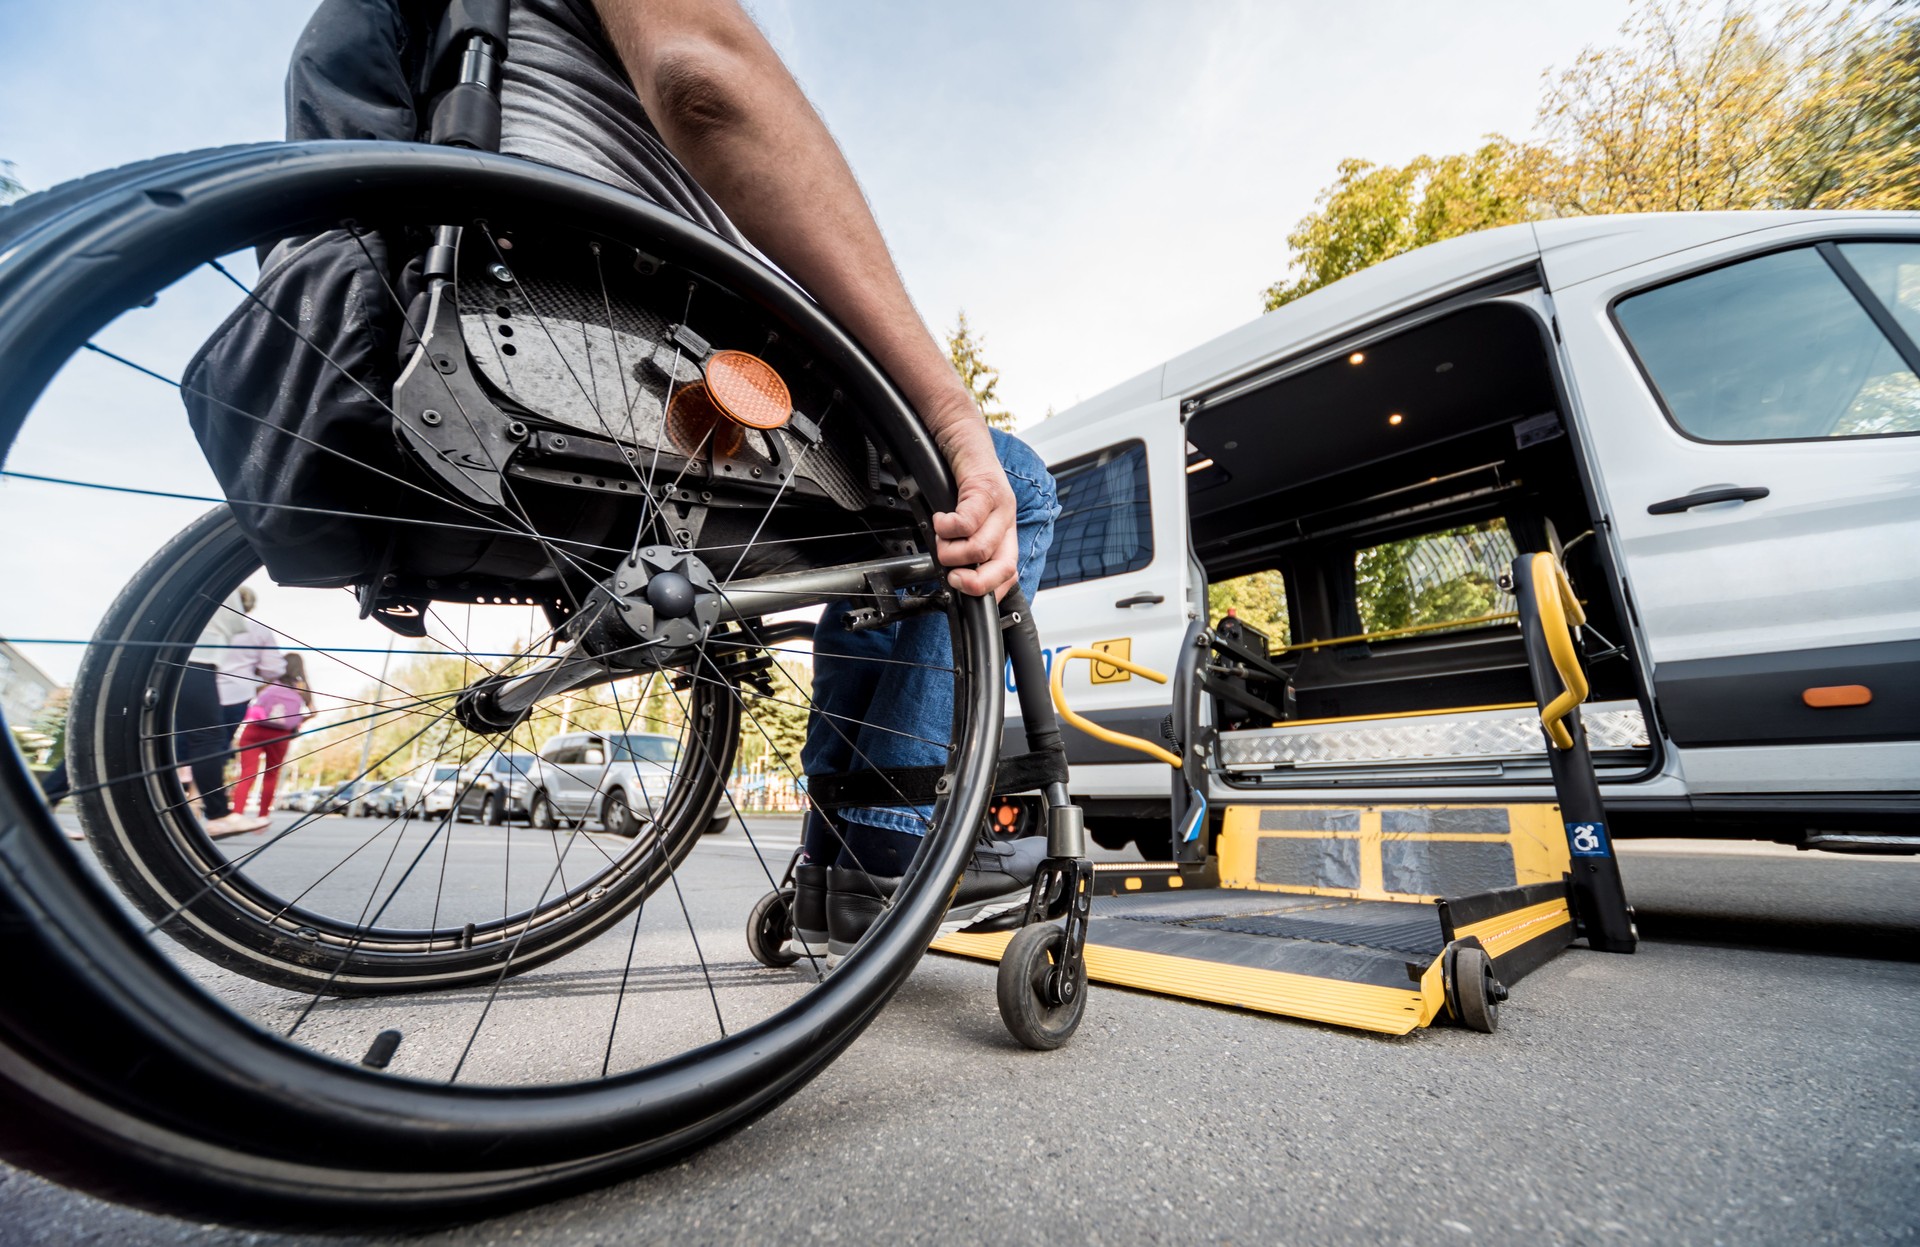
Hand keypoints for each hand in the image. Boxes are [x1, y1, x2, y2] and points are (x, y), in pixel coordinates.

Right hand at [931, 417, 1017, 599]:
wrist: (961, 438)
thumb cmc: (961, 480)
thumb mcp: (967, 518)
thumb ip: (965, 544)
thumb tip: (951, 572)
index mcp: (1004, 532)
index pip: (1009, 574)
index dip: (990, 592)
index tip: (967, 596)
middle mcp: (1007, 521)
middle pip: (1004, 568)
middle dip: (974, 582)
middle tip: (952, 577)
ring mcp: (1001, 506)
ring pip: (981, 549)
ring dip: (952, 552)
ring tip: (940, 539)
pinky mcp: (985, 488)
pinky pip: (968, 521)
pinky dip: (948, 528)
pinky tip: (939, 521)